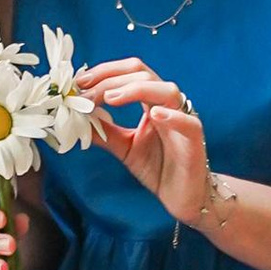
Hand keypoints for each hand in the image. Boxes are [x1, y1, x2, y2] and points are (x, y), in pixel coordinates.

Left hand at [79, 56, 214, 228]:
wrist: (182, 196)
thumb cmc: (159, 168)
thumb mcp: (124, 147)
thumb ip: (103, 132)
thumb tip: (76, 119)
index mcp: (151, 102)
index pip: (130, 73)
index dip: (104, 72)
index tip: (79, 82)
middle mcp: (168, 104)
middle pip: (144, 75)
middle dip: (111, 78)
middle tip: (86, 91)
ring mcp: (183, 120)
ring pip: (166, 90)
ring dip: (135, 89)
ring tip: (110, 98)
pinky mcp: (194, 141)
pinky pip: (188, 122)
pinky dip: (172, 116)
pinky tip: (154, 114)